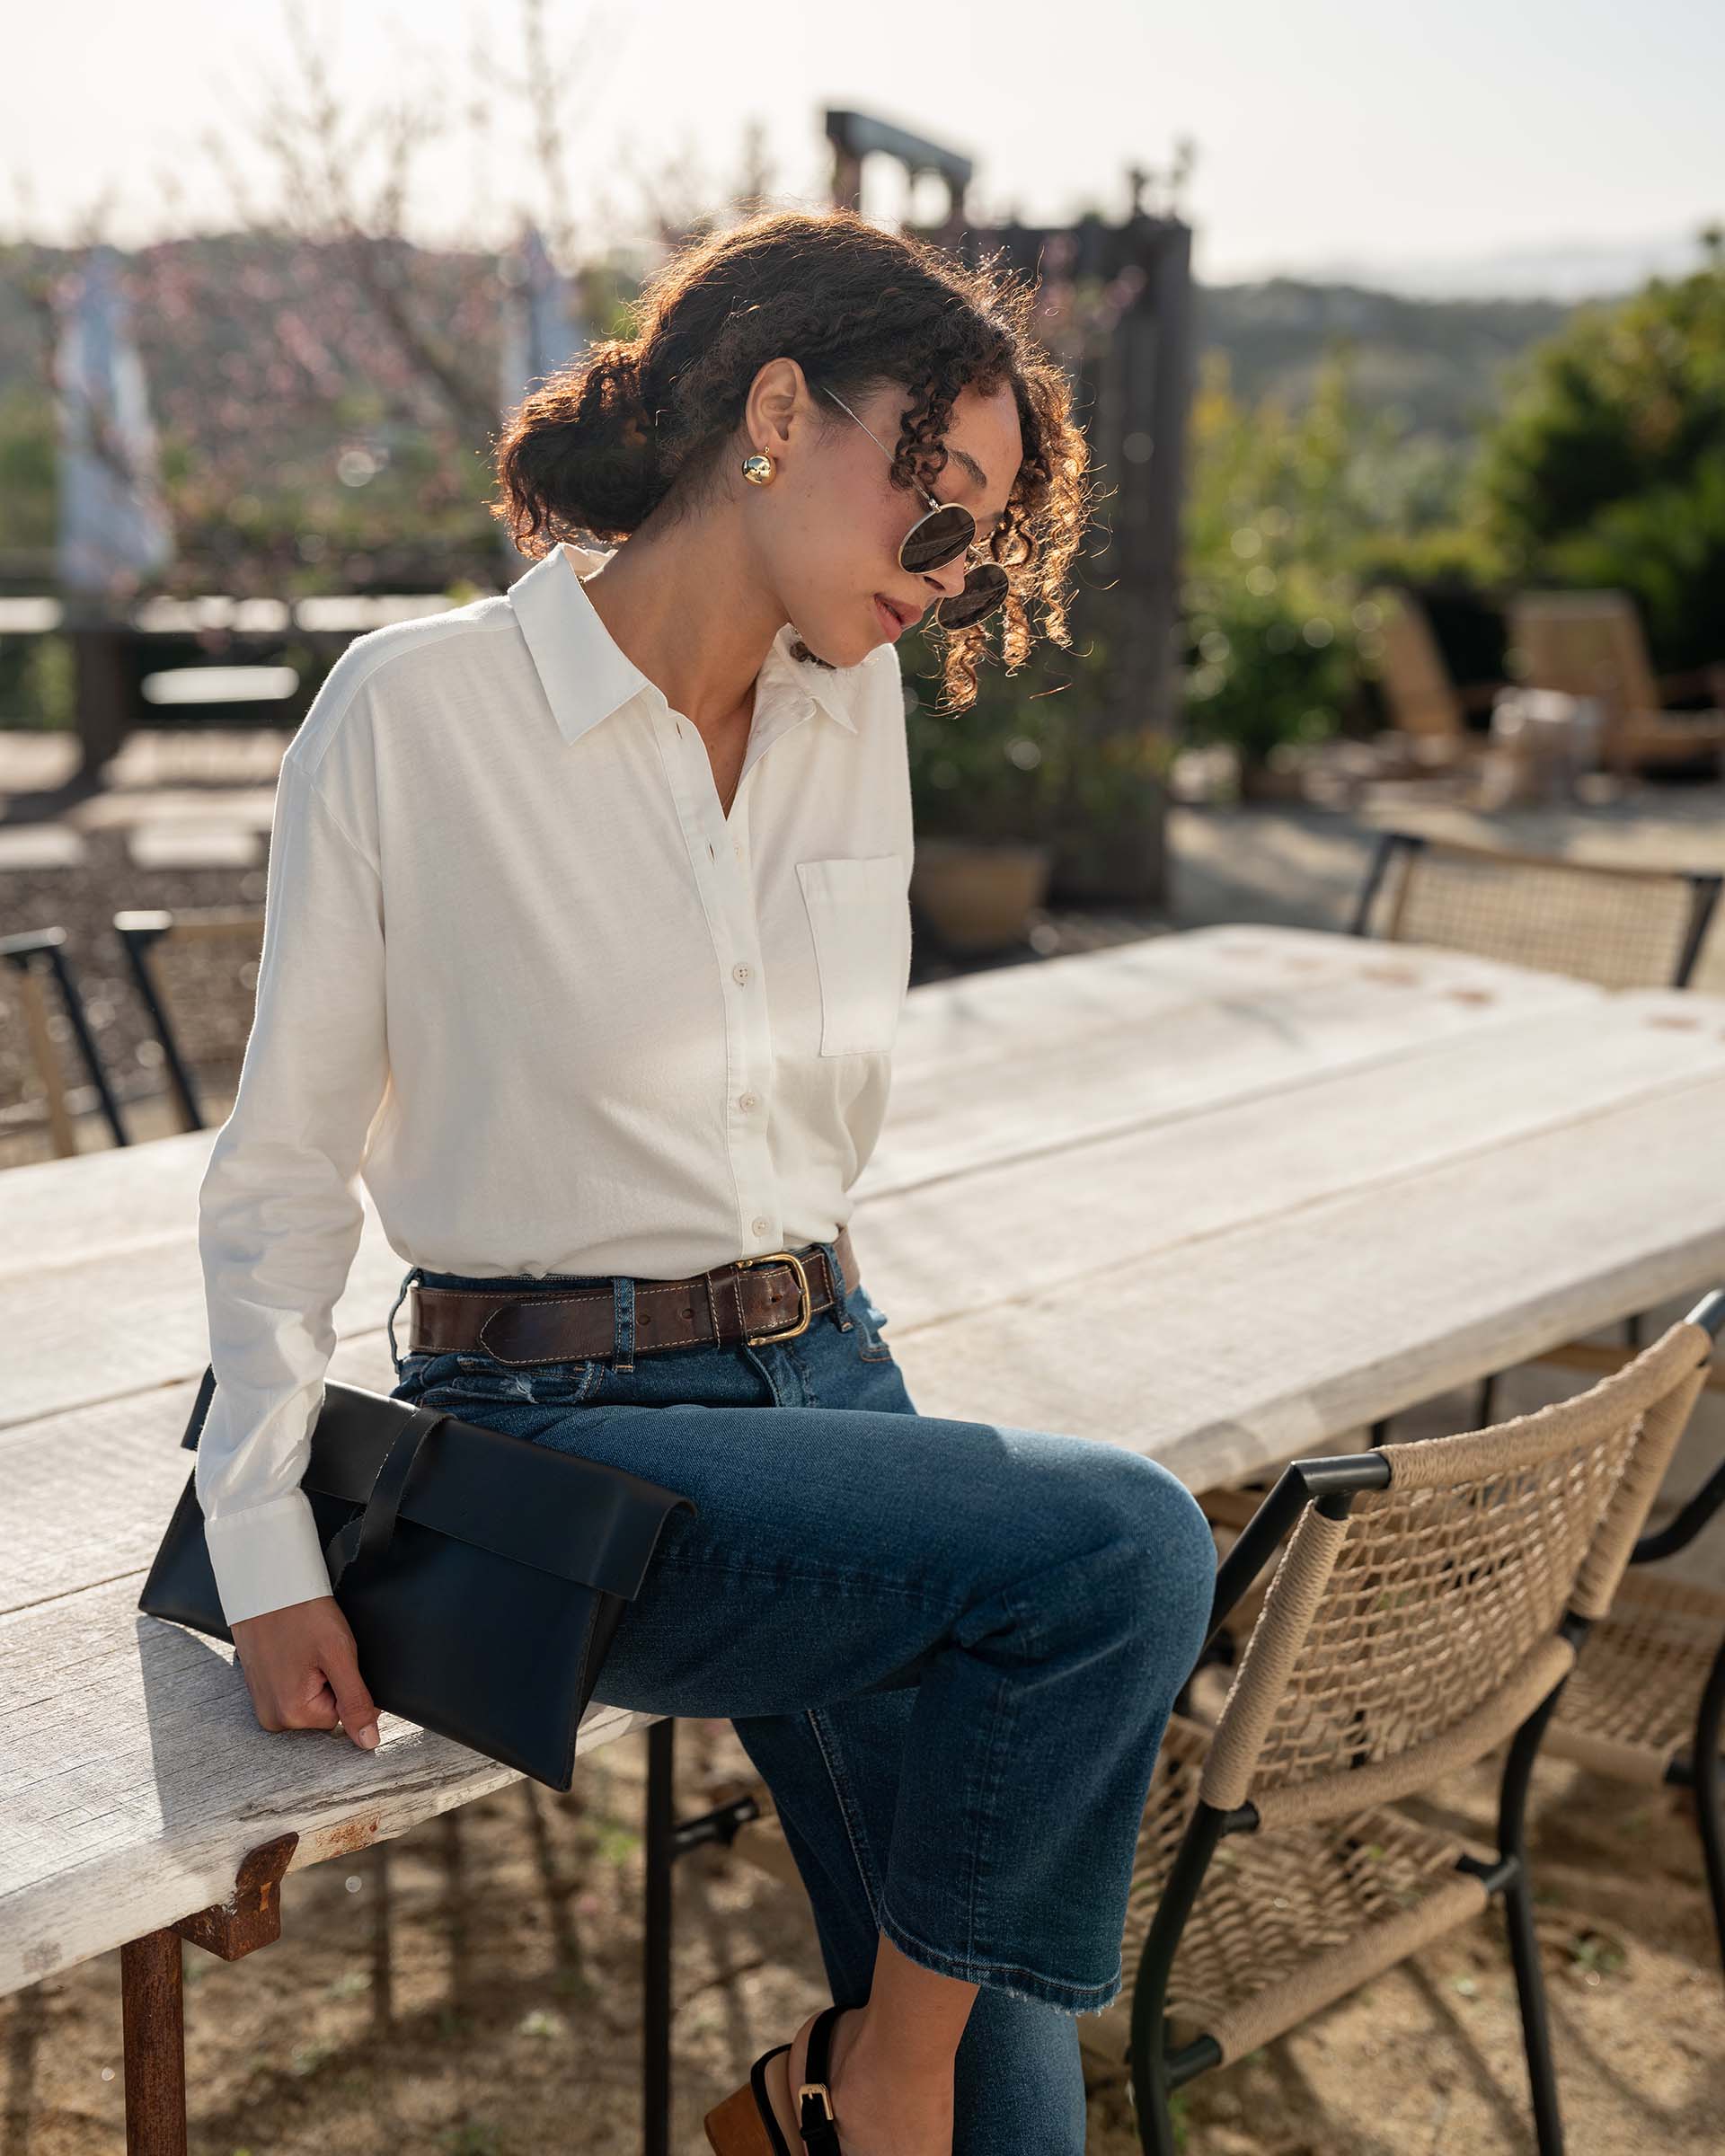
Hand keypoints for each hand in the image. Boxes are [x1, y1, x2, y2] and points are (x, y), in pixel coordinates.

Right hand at [230, 1596, 380, 1750]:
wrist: (266, 1584)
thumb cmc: (300, 1612)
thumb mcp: (339, 1654)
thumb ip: (356, 1702)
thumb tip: (368, 1742)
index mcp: (292, 1714)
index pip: (345, 1713)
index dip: (350, 1683)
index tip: (335, 1657)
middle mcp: (272, 1717)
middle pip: (326, 1708)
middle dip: (330, 1679)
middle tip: (317, 1650)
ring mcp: (263, 1703)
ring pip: (311, 1697)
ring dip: (315, 1674)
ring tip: (304, 1648)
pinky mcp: (259, 1688)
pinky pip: (293, 1688)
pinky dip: (300, 1670)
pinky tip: (295, 1649)